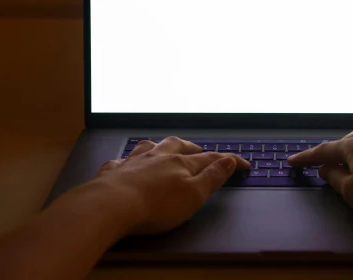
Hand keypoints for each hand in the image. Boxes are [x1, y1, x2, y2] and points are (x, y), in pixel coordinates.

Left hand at [90, 137, 250, 235]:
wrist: (111, 206)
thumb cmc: (154, 205)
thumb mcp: (194, 195)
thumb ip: (212, 177)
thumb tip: (229, 161)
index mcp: (180, 163)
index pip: (210, 159)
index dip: (228, 161)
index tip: (242, 163)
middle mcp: (158, 157)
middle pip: (179, 146)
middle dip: (192, 148)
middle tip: (200, 151)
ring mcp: (134, 162)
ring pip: (150, 147)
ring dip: (160, 147)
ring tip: (165, 148)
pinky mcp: (113, 172)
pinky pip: (122, 160)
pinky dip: (128, 160)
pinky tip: (127, 163)